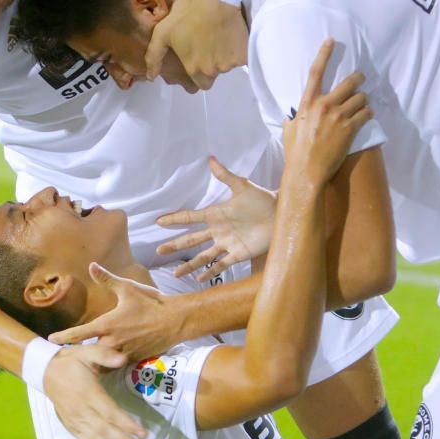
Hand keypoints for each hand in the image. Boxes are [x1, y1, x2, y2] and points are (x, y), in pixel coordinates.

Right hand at [43, 341, 145, 438]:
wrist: (45, 371)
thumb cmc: (70, 361)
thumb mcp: (87, 351)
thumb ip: (105, 354)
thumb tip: (123, 358)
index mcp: (88, 392)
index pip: (110, 412)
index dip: (126, 424)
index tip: (142, 432)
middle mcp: (81, 410)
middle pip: (105, 429)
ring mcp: (75, 420)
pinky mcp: (70, 426)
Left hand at [48, 263, 187, 361]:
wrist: (176, 321)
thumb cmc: (151, 303)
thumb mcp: (127, 289)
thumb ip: (107, 280)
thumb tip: (92, 265)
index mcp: (106, 325)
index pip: (78, 334)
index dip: (63, 337)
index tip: (51, 340)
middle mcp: (111, 342)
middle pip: (89, 350)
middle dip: (82, 351)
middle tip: (72, 351)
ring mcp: (123, 353)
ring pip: (103, 359)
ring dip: (97, 357)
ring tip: (89, 359)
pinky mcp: (134, 359)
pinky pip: (117, 362)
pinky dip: (112, 360)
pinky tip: (110, 359)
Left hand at [145, 0, 247, 90]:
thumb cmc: (188, 13)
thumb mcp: (163, 32)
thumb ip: (155, 57)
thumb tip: (150, 77)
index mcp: (194, 68)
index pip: (199, 84)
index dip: (198, 74)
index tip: (199, 60)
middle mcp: (213, 70)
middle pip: (214, 76)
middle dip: (212, 67)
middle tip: (210, 47)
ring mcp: (230, 62)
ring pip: (228, 66)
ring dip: (225, 56)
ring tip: (220, 37)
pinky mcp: (245, 53)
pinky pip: (243, 58)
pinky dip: (240, 50)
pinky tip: (233, 36)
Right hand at [156, 156, 276, 280]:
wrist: (281, 215)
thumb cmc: (263, 199)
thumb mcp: (242, 186)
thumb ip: (225, 176)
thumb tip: (210, 159)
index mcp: (216, 214)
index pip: (190, 217)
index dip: (174, 219)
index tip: (158, 221)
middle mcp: (217, 231)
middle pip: (191, 240)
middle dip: (175, 245)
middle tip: (158, 250)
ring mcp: (227, 244)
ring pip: (203, 256)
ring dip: (189, 265)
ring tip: (176, 274)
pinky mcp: (238, 254)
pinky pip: (221, 264)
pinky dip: (210, 272)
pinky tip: (199, 280)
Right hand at [284, 39, 371, 185]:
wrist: (306, 171)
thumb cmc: (295, 152)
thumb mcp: (288, 130)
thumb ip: (293, 118)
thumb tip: (292, 116)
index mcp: (307, 104)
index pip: (315, 72)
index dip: (324, 54)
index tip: (331, 41)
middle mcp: (323, 106)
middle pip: (349, 83)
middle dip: (358, 79)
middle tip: (361, 79)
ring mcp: (338, 116)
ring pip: (361, 98)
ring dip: (364, 100)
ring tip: (363, 105)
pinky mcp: (350, 128)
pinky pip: (366, 114)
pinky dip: (368, 114)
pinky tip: (367, 116)